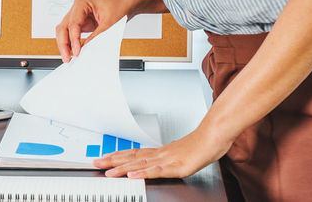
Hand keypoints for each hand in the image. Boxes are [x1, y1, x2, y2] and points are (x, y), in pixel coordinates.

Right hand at [55, 0, 166, 62]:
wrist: (128, 1)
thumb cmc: (120, 5)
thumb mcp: (109, 22)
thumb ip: (96, 36)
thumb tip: (85, 49)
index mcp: (82, 2)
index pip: (73, 24)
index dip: (73, 39)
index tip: (77, 52)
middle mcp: (76, 8)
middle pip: (63, 27)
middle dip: (63, 43)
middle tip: (67, 57)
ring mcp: (78, 15)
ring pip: (64, 31)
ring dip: (65, 44)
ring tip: (68, 57)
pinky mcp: (81, 22)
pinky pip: (71, 33)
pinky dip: (71, 42)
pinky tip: (74, 51)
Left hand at [92, 127, 232, 178]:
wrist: (216, 135)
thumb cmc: (201, 144)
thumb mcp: (180, 154)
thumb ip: (167, 160)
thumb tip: (156, 164)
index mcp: (160, 152)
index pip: (133, 153)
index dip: (117, 156)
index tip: (102, 158)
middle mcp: (160, 154)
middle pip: (132, 157)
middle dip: (112, 161)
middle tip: (95, 163)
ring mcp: (168, 159)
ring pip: (141, 164)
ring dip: (123, 168)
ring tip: (108, 172)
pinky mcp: (177, 166)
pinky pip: (158, 170)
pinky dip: (144, 173)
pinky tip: (133, 175)